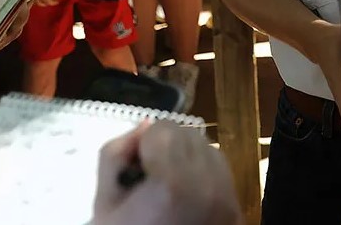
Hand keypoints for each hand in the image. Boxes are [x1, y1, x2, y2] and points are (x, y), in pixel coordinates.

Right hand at [92, 121, 240, 224]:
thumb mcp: (103, 203)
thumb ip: (117, 153)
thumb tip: (144, 126)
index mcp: (174, 184)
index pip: (161, 128)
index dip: (140, 146)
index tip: (132, 172)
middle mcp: (210, 187)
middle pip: (187, 134)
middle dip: (165, 149)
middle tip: (147, 181)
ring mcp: (229, 201)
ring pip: (208, 149)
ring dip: (187, 159)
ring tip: (167, 190)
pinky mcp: (237, 213)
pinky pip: (222, 174)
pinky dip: (204, 176)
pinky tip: (186, 199)